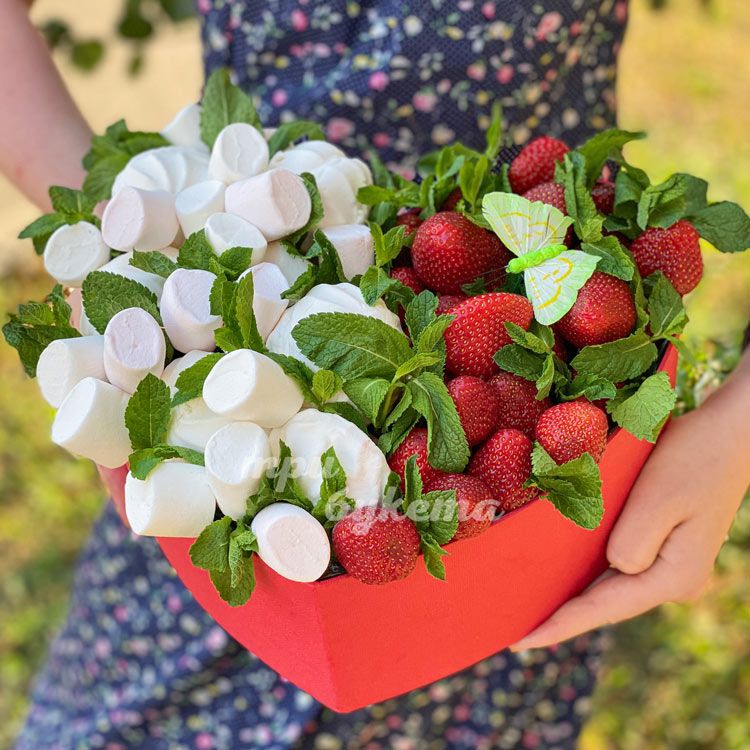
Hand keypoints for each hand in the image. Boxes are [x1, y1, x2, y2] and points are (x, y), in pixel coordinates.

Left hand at [510, 362, 749, 650]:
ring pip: (610, 588)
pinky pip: (617, 566)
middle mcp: (673, 580)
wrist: (729, 434)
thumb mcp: (659, 498)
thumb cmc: (693, 458)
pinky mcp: (665, 546)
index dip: (559, 625)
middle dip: (561, 617)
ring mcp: (670, 565)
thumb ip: (632, 541)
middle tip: (514, 632)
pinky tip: (562, 575)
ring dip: (573, 598)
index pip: (603, 608)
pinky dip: (587, 574)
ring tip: (531, 610)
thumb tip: (615, 565)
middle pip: (605, 604)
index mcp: (673, 576)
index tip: (520, 642)